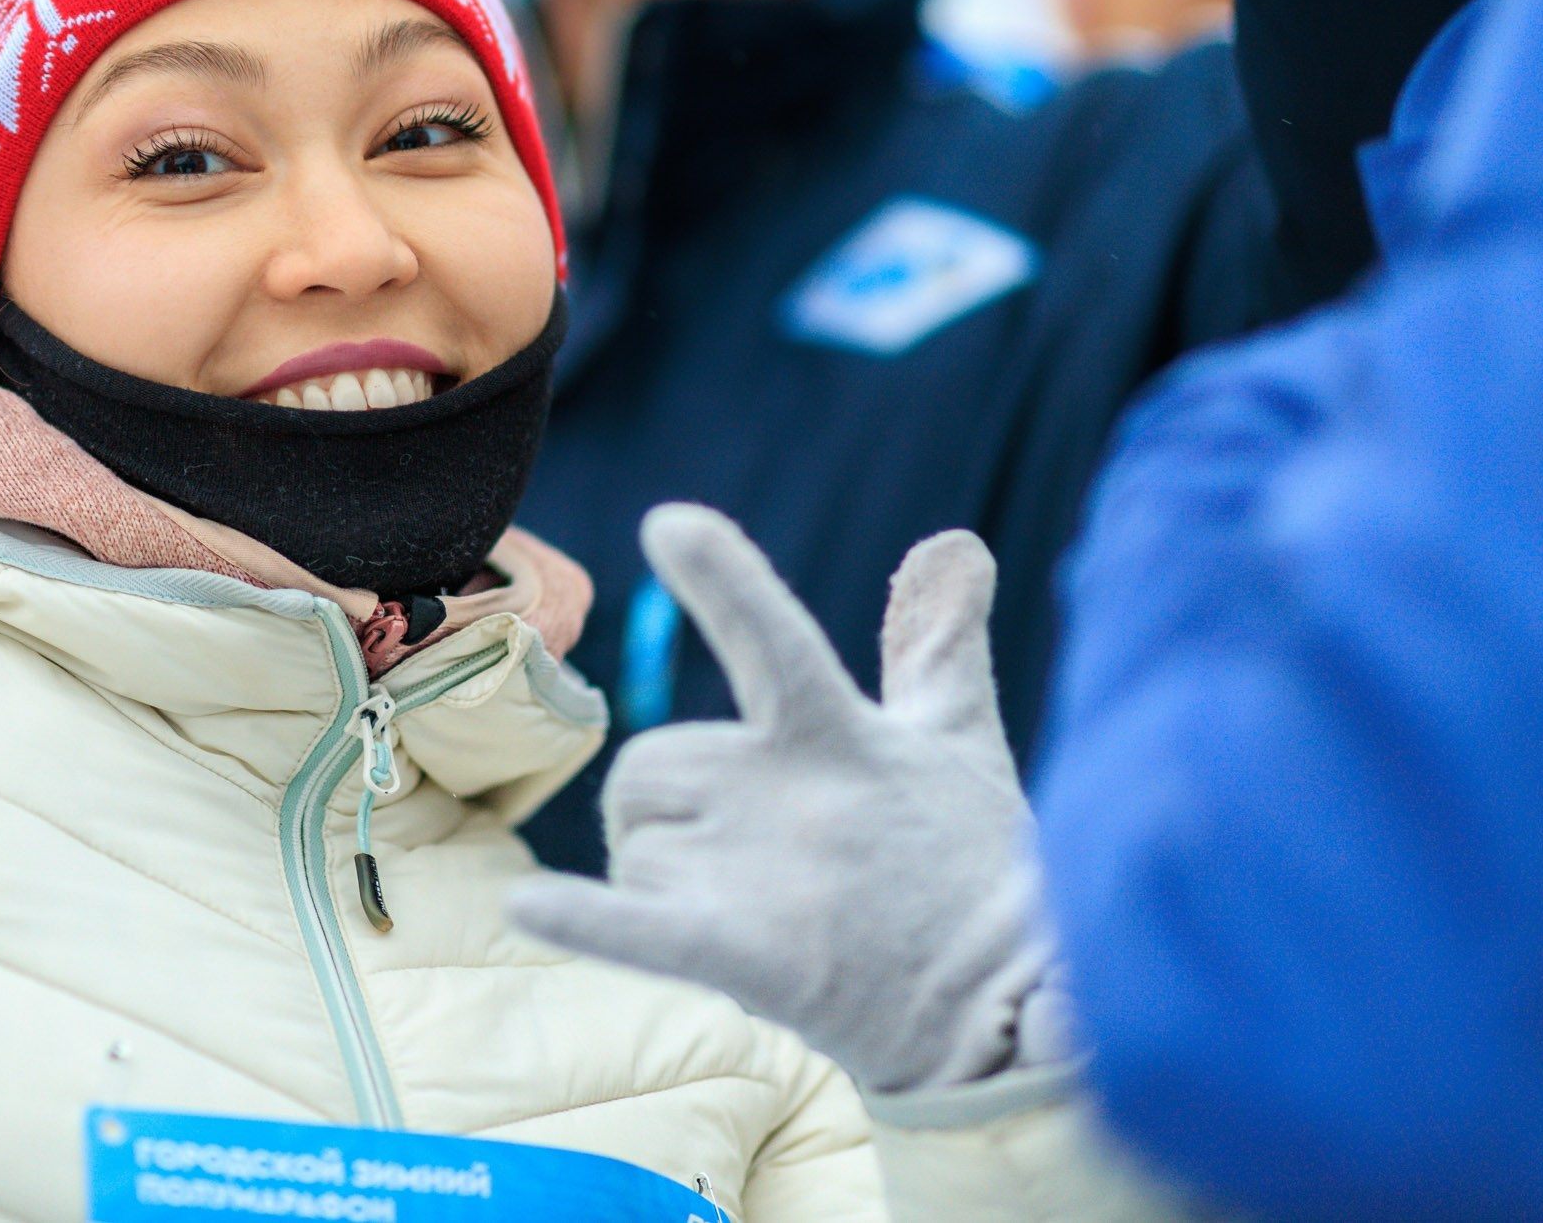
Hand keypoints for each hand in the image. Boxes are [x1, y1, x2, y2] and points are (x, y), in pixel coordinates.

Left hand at [507, 505, 1052, 1094]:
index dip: (724, 579)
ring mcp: (766, 879)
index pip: (771, 638)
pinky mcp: (749, 959)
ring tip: (748, 914)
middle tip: (740, 861)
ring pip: (634, 848)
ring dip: (661, 881)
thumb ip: (937, 642)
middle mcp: (792, 797)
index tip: (671, 523)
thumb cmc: (982, 871)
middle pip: (646, 769)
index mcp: (838, 737)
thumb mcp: (960, 743)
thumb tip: (955, 541)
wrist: (1015, 1018)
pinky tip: (527, 907)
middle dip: (665, 810)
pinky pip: (638, 930)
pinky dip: (581, 919)